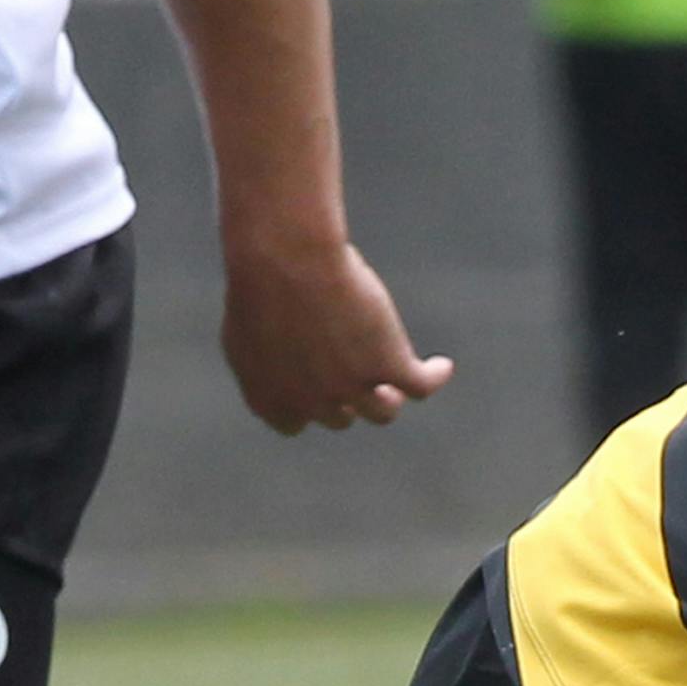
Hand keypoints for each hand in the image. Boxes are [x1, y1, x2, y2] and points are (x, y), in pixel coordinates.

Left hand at [223, 234, 452, 432]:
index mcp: (270, 398)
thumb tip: (280, 364)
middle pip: (339, 417)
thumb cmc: (260, 283)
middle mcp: (312, 403)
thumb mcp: (245, 329)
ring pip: (383, 410)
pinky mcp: (388, 366)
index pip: (293, 422)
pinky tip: (441, 366)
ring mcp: (353, 389)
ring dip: (389, 398)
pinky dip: (434, 378)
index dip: (307, 407)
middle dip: (347, 399)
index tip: (316, 390)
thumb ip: (262, 360)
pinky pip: (421, 386)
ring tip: (398, 380)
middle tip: (356, 372)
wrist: (287, 262)